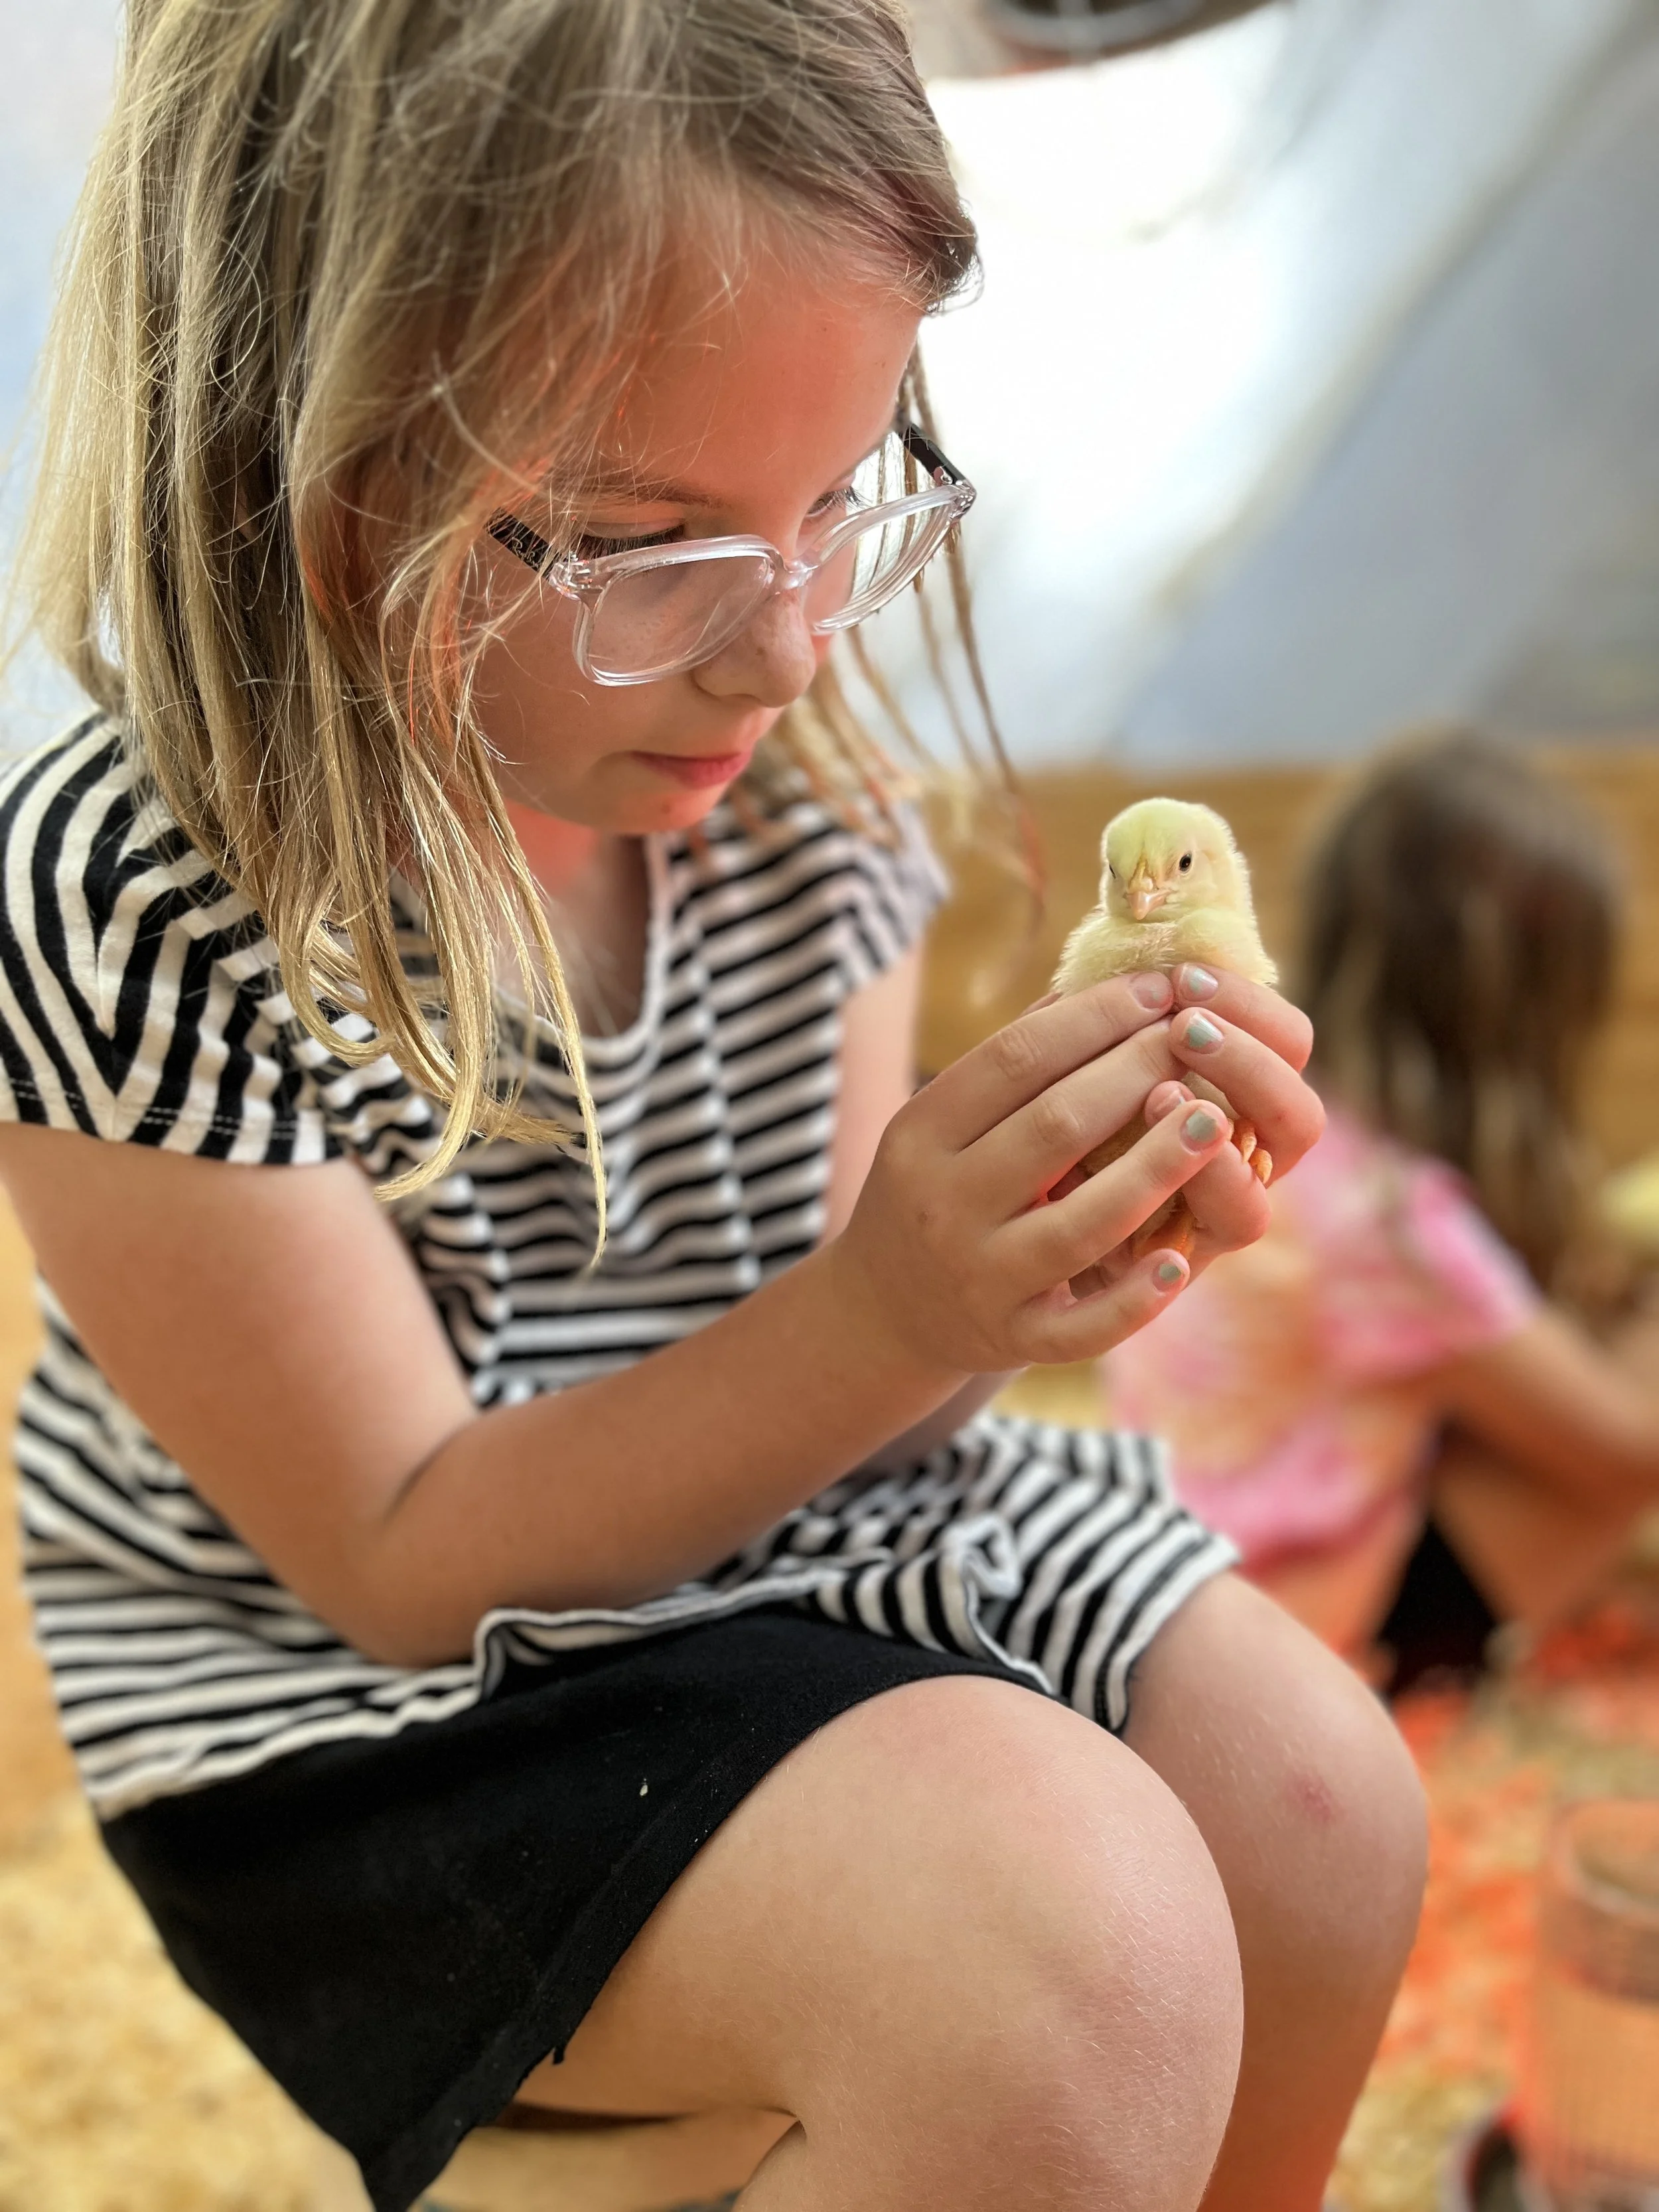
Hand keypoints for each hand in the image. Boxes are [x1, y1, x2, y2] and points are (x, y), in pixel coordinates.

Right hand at [832, 965, 1320, 1374]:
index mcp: (921, 1133)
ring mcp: (979, 1276)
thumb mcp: (940, 1120)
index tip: (1156, 988)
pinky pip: (1082, 1327)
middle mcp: (944, 1203)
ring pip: (1081, 1222)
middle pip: (1055, 1127)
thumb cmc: (932, 1189)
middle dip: (1137, 1074)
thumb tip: (1097, 981)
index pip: (1015, 1059)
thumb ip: (1011, 1063)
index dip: (1093, 1018)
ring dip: (1156, 1169)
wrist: (881, 1310)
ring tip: (1216, 1121)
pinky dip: (1132, 1297)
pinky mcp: (1013, 1338)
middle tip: (1196, 1037)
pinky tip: (1178, 1262)